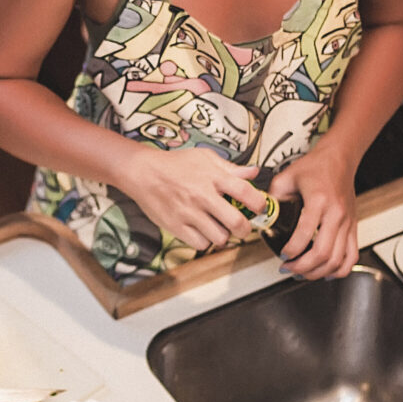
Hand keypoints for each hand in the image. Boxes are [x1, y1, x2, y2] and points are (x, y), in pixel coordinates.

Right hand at [117, 148, 264, 252]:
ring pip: (220, 237)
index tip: (259, 208)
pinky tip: (202, 231)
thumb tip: (252, 172)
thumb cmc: (174, 164)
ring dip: (223, 235)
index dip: (259, 204)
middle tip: (242, 226)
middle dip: (245, 228)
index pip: (245, 192)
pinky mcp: (176, 226)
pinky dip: (205, 241)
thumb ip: (230, 168)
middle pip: (236, 222)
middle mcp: (202, 196)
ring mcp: (189, 213)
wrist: (143, 172)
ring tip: (218, 227)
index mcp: (212, 177)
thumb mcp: (204, 157)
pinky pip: (200, 244)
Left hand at [268, 147, 359, 279]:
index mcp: (319, 201)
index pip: (305, 234)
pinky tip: (326, 273)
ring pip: (337, 260)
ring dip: (318, 273)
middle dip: (302, 267)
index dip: (291, 250)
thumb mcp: (287, 177)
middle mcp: (336, 214)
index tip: (282, 254)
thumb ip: (272, 196)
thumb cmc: (315, 166)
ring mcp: (347, 223)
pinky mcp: (353, 227)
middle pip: (323, 253)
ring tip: (303, 273)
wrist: (339, 159)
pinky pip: (351, 256)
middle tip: (288, 268)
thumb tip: (261, 214)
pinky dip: (340, 270)